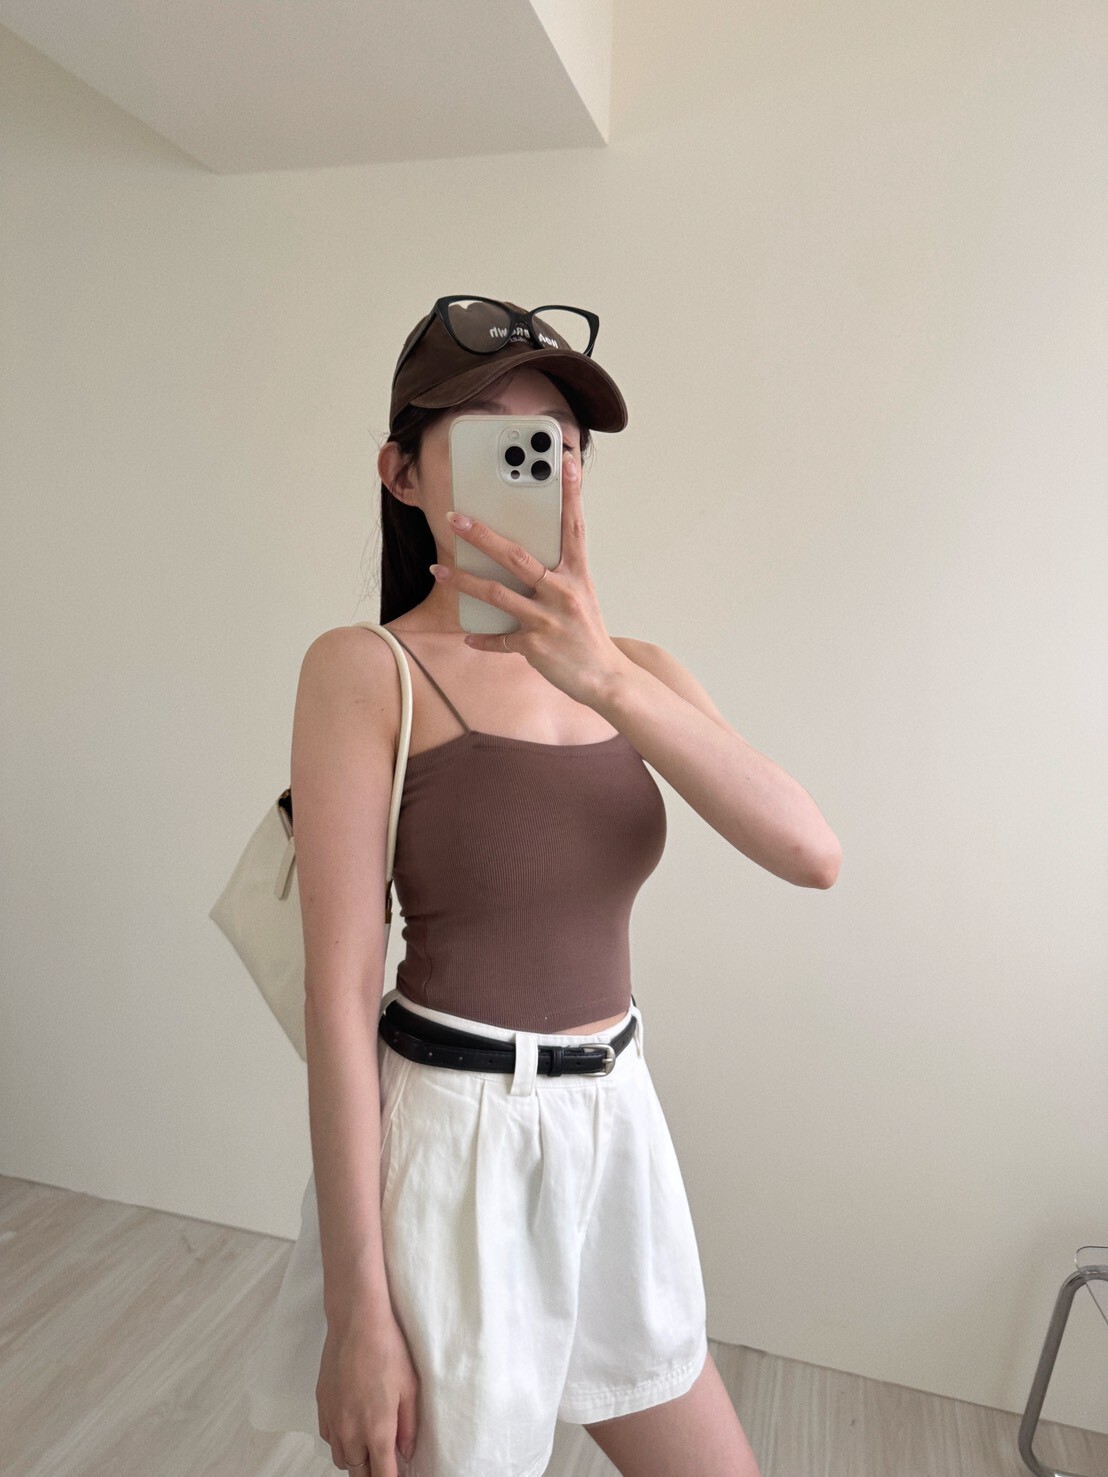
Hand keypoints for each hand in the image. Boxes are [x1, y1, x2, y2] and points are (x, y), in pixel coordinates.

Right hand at [316, 1312, 418, 1474]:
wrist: (356, 1323)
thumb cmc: (387, 1350)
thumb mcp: (410, 1388)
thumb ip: (409, 1426)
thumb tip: (406, 1451)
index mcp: (377, 1430)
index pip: (382, 1476)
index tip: (396, 1476)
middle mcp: (351, 1432)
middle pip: (358, 1473)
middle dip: (371, 1473)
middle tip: (384, 1463)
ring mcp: (333, 1420)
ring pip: (342, 1459)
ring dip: (356, 1459)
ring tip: (369, 1447)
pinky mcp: (321, 1407)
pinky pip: (330, 1439)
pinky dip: (341, 1442)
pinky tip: (352, 1427)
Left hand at [431, 450, 624, 708]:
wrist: (605, 677)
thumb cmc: (587, 631)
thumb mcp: (580, 594)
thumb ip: (556, 572)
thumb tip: (522, 551)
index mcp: (577, 574)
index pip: (574, 526)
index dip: (571, 494)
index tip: (565, 464)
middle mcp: (563, 592)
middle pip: (516, 556)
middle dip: (481, 536)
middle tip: (456, 519)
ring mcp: (548, 620)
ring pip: (497, 594)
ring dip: (463, 582)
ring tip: (439, 571)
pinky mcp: (536, 646)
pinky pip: (500, 638)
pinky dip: (482, 638)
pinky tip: (468, 635)